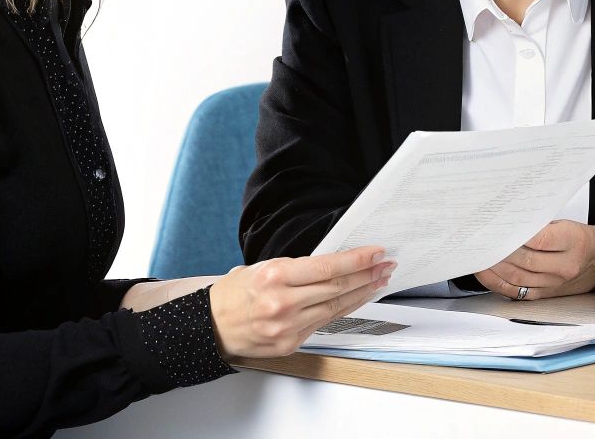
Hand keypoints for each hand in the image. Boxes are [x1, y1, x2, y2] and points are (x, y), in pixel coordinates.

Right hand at [207, 246, 393, 357]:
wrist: (208, 328)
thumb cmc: (233, 294)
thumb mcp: (261, 268)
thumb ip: (297, 268)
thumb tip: (333, 262)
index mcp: (274, 277)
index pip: (327, 267)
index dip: (357, 260)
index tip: (376, 252)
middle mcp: (283, 303)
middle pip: (337, 287)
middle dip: (367, 274)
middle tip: (386, 264)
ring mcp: (288, 327)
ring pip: (336, 307)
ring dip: (362, 292)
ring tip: (379, 280)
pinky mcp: (290, 344)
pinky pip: (324, 322)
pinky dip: (344, 309)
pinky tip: (356, 299)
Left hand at [475, 220, 594, 300]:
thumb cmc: (579, 239)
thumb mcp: (567, 224)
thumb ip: (540, 224)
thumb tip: (508, 220)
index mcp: (572, 242)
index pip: (539, 239)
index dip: (514, 235)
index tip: (495, 227)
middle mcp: (564, 266)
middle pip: (525, 260)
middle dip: (498, 251)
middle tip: (480, 241)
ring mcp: (554, 284)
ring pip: (517, 278)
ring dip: (493, 268)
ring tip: (477, 256)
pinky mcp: (545, 295)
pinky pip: (516, 292)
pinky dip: (497, 283)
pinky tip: (485, 273)